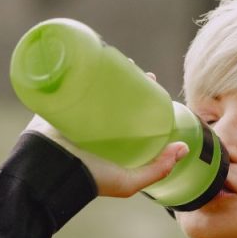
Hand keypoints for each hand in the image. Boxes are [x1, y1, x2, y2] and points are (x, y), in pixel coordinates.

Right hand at [22, 70, 187, 198]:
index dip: (141, 94)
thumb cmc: (90, 179)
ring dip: (102, 69)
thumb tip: (184, 148)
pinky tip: (89, 56)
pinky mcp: (55, 105)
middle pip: (110, 95)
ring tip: (115, 57)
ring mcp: (72, 114)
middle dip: (123, 77)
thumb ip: (158, 170)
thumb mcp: (129, 182)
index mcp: (107, 140)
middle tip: (134, 66)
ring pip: (90, 86)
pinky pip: (66, 82)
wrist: (52, 173)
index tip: (152, 80)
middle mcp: (90, 126)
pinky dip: (76, 69)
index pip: (127, 110)